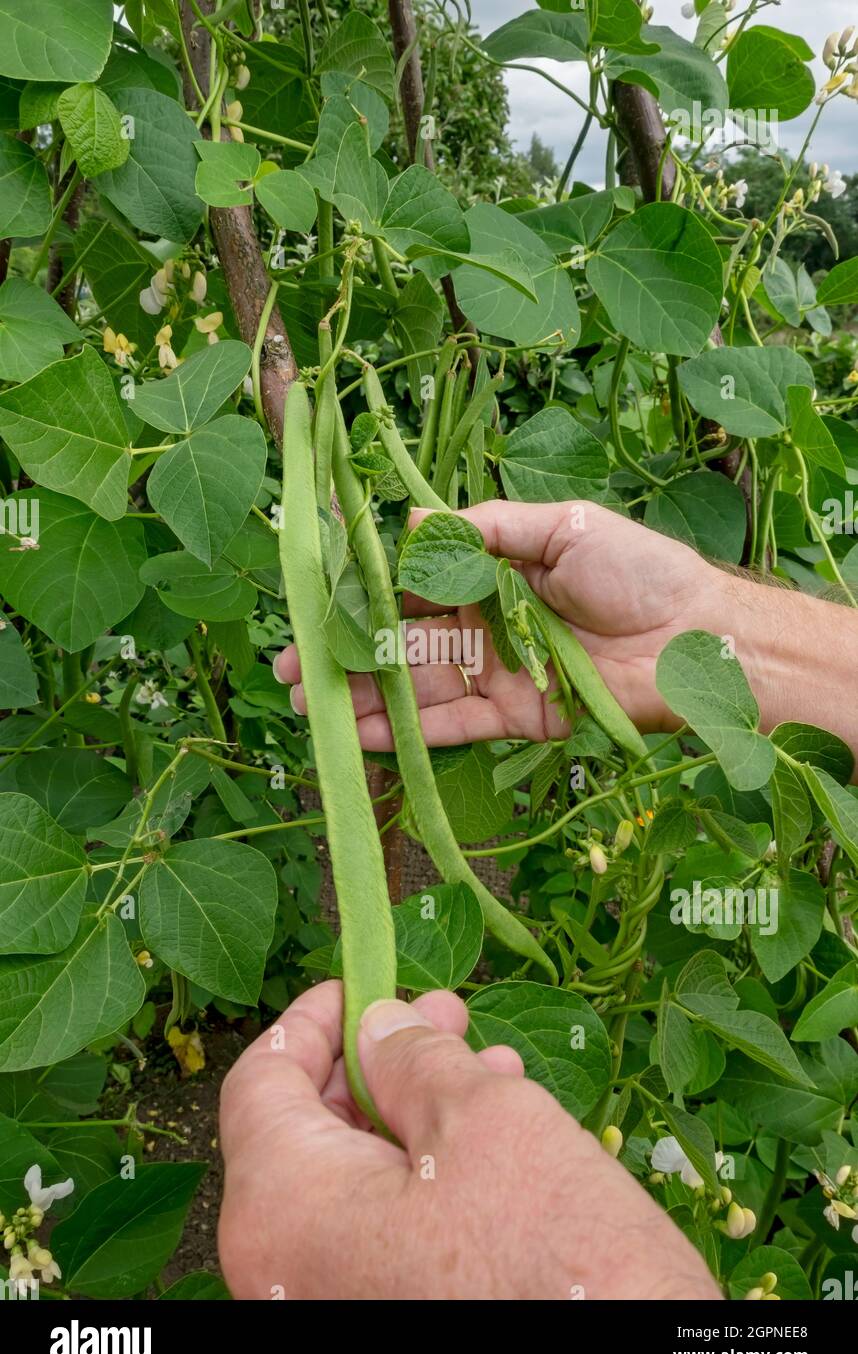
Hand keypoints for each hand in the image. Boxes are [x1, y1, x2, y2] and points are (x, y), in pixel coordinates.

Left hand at [218, 980, 720, 1300]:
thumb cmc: (553, 1258)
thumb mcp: (487, 1120)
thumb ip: (414, 1060)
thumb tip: (378, 1027)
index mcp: (283, 1206)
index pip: (261, 1082)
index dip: (312, 1020)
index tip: (364, 983)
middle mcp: (285, 1269)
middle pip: (308, 1132)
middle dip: (381, 1061)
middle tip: (444, 1015)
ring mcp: (331, 1308)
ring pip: (353, 1183)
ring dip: (418, 1113)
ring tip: (492, 1067)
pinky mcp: (381, 1326)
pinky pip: (380, 1235)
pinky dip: (428, 1178)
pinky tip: (498, 1141)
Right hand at [274, 500, 718, 748]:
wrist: (696, 637)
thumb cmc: (637, 568)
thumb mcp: (560, 527)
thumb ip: (485, 528)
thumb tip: (407, 523)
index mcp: (491, 573)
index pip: (412, 584)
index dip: (363, 594)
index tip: (315, 602)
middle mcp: (485, 624)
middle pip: (403, 640)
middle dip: (346, 653)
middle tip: (290, 668)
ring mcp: (496, 674)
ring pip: (416, 687)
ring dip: (362, 697)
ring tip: (307, 706)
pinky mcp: (516, 719)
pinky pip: (451, 726)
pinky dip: (404, 732)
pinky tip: (357, 733)